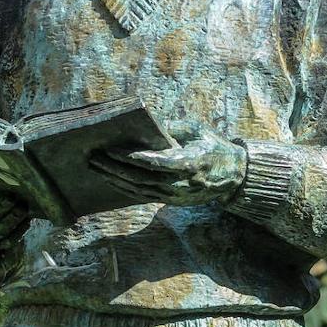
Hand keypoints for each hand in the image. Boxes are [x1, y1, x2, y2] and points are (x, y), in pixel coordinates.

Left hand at [89, 120, 247, 206]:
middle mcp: (180, 183)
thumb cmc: (214, 147)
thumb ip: (173, 128)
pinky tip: (111, 179)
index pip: (154, 163)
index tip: (111, 150)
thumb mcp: (198, 130)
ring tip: (96, 168)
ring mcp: (175, 195)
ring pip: (138, 190)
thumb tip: (147, 125)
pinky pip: (143, 195)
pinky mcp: (172, 201)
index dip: (131, 158)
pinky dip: (125, 187)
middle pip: (140, 178)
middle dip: (114, 168)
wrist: (233, 176)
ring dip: (115, 179)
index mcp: (189, 163)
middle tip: (94, 157)